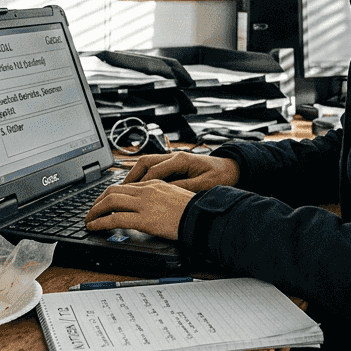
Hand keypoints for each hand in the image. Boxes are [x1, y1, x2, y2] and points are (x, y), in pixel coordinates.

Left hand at [84, 180, 195, 239]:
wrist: (202, 217)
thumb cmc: (193, 210)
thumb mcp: (174, 196)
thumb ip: (158, 198)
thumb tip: (146, 207)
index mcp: (154, 184)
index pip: (125, 185)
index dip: (109, 194)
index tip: (103, 202)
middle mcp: (146, 190)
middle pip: (113, 191)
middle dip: (98, 201)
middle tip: (92, 211)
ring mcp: (144, 204)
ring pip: (110, 202)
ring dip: (95, 211)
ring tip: (89, 220)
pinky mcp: (144, 219)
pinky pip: (115, 219)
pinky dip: (101, 222)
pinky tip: (95, 227)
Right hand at [124, 151, 240, 191]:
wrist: (231, 169)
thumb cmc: (220, 176)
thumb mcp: (204, 185)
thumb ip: (184, 187)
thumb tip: (165, 193)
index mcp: (181, 159)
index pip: (154, 170)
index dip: (140, 183)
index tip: (130, 194)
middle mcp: (174, 156)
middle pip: (145, 162)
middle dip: (131, 176)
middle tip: (119, 190)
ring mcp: (173, 159)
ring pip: (147, 164)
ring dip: (134, 175)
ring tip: (124, 189)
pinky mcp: (174, 165)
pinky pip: (153, 169)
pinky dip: (143, 177)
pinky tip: (138, 188)